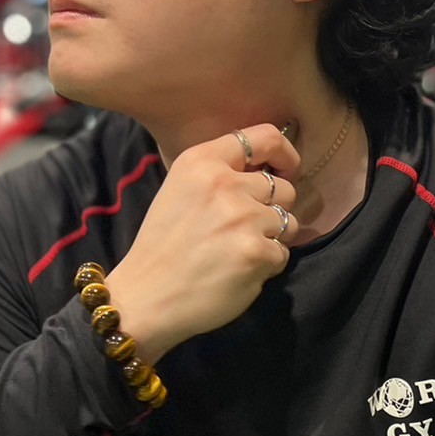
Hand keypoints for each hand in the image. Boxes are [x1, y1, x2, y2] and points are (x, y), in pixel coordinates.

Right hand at [105, 123, 299, 364]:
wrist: (145, 298)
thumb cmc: (162, 247)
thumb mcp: (180, 190)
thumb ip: (220, 174)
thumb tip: (267, 170)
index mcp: (202, 162)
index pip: (265, 137)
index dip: (284, 155)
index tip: (284, 171)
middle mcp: (225, 184)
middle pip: (284, 187)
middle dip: (272, 209)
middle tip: (243, 230)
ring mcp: (243, 218)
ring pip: (289, 221)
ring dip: (271, 239)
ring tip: (237, 251)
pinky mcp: (256, 252)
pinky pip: (282, 253)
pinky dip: (266, 265)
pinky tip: (237, 272)